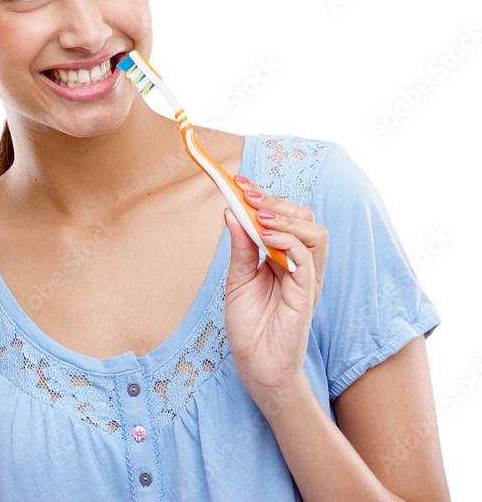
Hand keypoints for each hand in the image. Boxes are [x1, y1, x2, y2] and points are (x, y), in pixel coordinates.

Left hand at [223, 175, 328, 409]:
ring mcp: (306, 278)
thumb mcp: (237, 279)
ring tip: (259, 217)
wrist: (255, 365)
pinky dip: (289, 243)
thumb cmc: (249, 325)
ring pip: (316, 233)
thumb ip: (240, 248)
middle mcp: (299, 264)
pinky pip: (308, 261)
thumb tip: (232, 212)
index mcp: (283, 257)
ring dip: (287, 219)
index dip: (265, 196)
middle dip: (276, 201)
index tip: (240, 182)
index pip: (284, 217)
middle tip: (248, 195)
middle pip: (305, 218)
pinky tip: (267, 239)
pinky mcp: (307, 295)